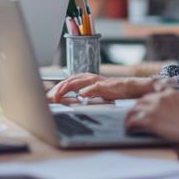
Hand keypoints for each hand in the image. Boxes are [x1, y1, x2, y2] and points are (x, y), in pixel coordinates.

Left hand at [48, 75, 166, 102]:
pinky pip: (95, 86)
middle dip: (57, 89)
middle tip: (49, 98)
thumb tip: (72, 100)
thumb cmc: (113, 91)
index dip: (56, 89)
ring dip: (66, 88)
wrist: (130, 88)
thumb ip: (84, 96)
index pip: (67, 82)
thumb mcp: (95, 94)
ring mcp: (96, 80)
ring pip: (78, 81)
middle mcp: (89, 78)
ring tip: (58, 96)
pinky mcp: (106, 85)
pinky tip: (80, 94)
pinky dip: (87, 90)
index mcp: (85, 80)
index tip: (48, 98)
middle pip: (68, 81)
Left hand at [124, 89, 178, 151]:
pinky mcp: (150, 120)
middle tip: (131, 118)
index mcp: (170, 94)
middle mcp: (160, 98)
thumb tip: (169, 114)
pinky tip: (129, 132)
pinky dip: (130, 127)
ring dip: (130, 118)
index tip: (141, 110)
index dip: (144, 104)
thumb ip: (177, 105)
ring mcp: (154, 108)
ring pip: (134, 111)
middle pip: (140, 102)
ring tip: (128, 126)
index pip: (151, 96)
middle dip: (135, 110)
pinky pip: (134, 122)